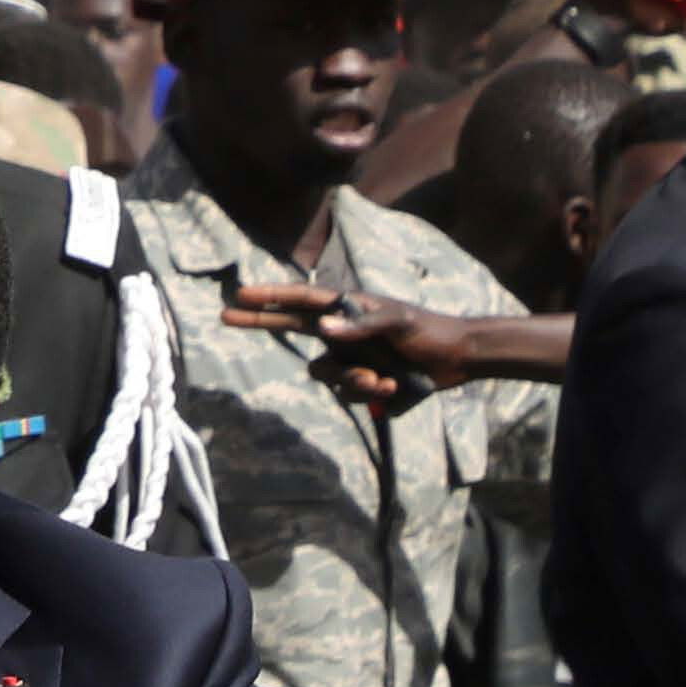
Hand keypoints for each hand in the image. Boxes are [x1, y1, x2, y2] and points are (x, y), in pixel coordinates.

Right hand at [220, 284, 473, 399]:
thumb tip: (321, 328)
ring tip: (384, 380)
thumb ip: (360, 325)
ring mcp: (350, 356)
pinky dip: (369, 393)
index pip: (301, 299)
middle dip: (260, 322)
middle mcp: (342, 331)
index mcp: (348, 308)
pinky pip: (348, 393)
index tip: (241, 294)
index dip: (270, 297)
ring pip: (326, 374)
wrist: (459, 358)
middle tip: (226, 315)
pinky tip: (394, 387)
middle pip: (290, 328)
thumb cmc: (430, 331)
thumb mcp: (398, 323)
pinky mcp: (362, 380)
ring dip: (351, 381)